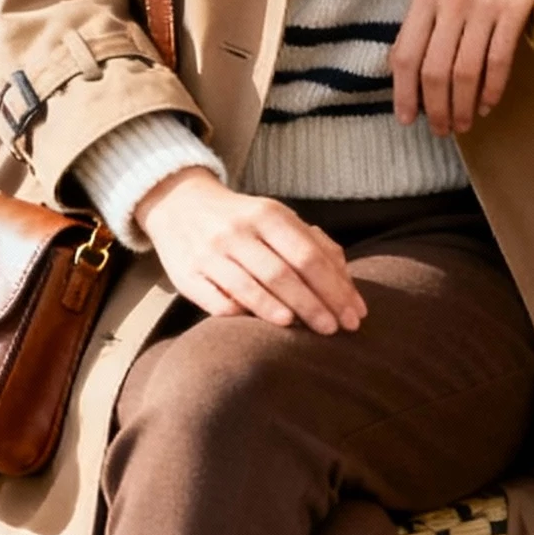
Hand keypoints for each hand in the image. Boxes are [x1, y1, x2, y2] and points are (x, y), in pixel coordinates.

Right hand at [135, 167, 367, 333]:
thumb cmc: (242, 219)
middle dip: (314, 305)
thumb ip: (314, 245)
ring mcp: (210, 253)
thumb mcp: (277, 219)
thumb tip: (346, 284)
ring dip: (278, 310)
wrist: (179, 204)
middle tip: (335, 330)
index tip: (354, 315)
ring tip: (300, 329)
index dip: (335, 288)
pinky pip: (217, 301)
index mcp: (268, 215)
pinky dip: (240, 314)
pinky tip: (257, 326)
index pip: (309, 256)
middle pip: (283, 274)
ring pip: (249, 288)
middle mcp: (238, 232)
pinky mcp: (187, 275)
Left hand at [390, 0, 533, 137]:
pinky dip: (492, 88)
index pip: (404, 54)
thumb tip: (406, 67)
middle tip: (443, 130)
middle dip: (435, 108)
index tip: (407, 119)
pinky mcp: (515, 4)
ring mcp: (483, 1)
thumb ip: (428, 18)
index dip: (403, 93)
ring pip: (465, 70)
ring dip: (463, 105)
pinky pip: (498, 59)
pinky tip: (489, 103)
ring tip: (465, 123)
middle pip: (434, 70)